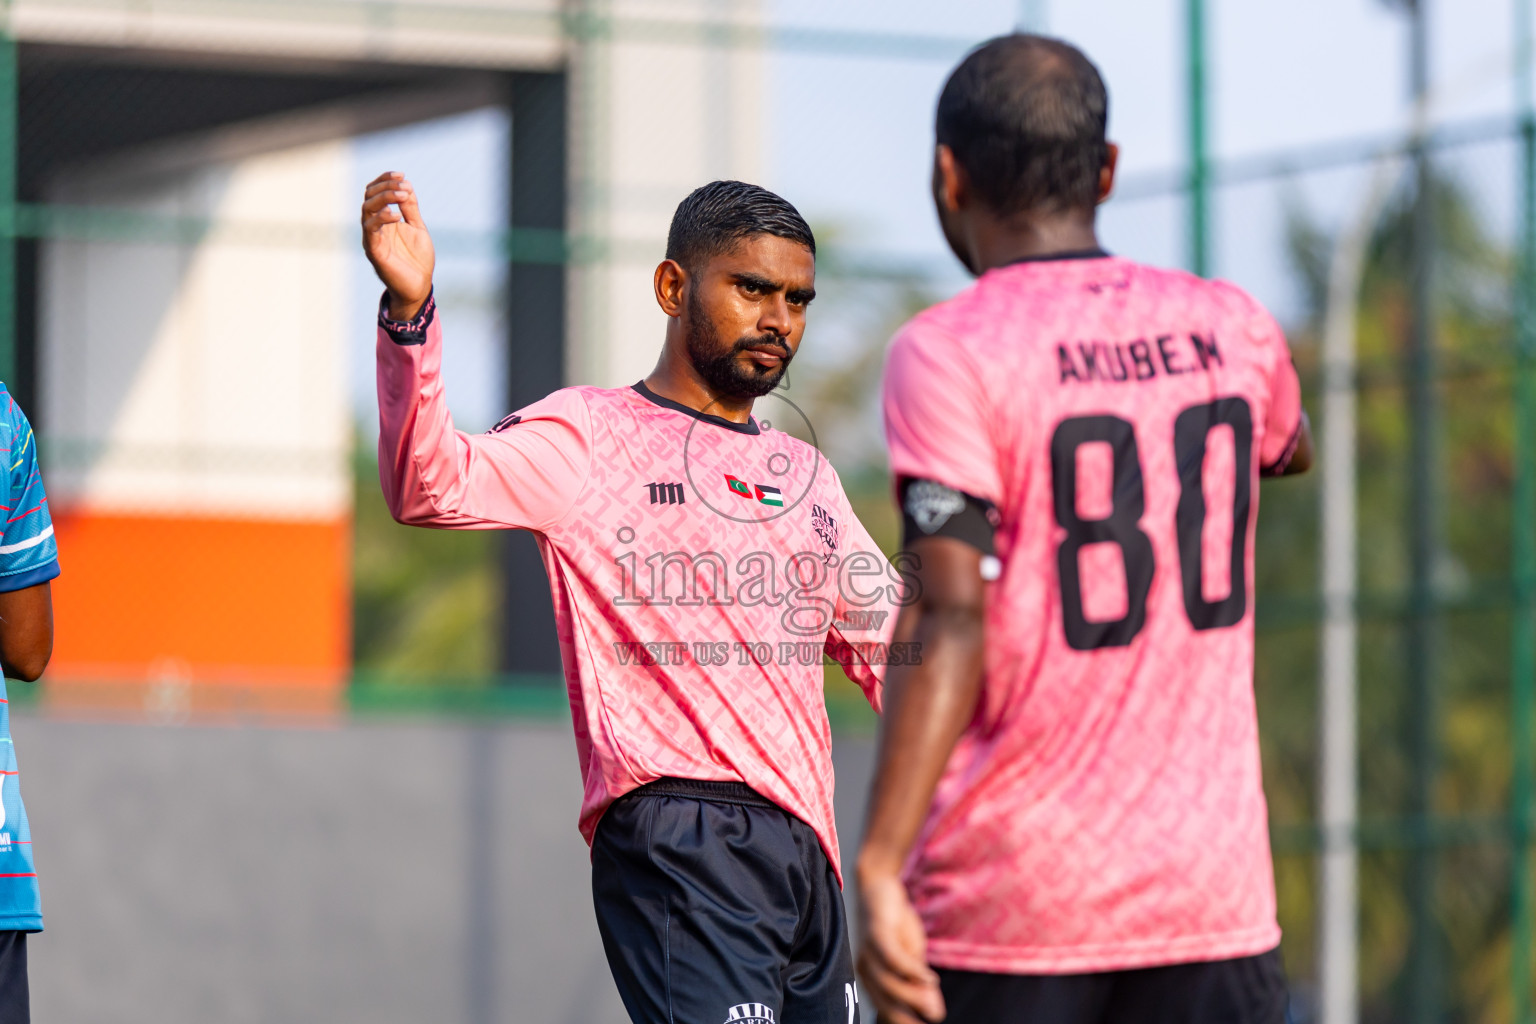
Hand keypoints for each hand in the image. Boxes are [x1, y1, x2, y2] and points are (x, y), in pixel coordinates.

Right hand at [361, 172, 434, 319]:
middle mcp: (374, 226)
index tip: (402, 175)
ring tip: (403, 196)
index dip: (386, 180)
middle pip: (369, 196)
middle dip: (387, 186)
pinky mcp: (374, 250)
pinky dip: (381, 218)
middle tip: (405, 186)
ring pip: (366, 209)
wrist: (418, 286)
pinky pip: (370, 229)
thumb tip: (407, 186)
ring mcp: (372, 238)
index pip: (375, 192)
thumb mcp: (417, 227)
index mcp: (383, 219)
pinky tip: (397, 215)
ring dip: (385, 198)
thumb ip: (411, 209)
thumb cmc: (417, 259)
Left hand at [857, 869, 944, 1023]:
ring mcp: (868, 951)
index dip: (903, 1021)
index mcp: (872, 979)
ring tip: (933, 1006)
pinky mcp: (877, 932)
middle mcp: (865, 968)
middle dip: (907, 1015)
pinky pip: (893, 958)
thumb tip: (935, 1014)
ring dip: (912, 996)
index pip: (885, 1008)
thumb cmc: (896, 927)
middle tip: (931, 1020)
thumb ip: (920, 985)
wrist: (882, 887)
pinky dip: (913, 971)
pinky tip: (931, 979)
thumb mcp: (913, 958)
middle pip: (885, 1000)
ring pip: (888, 981)